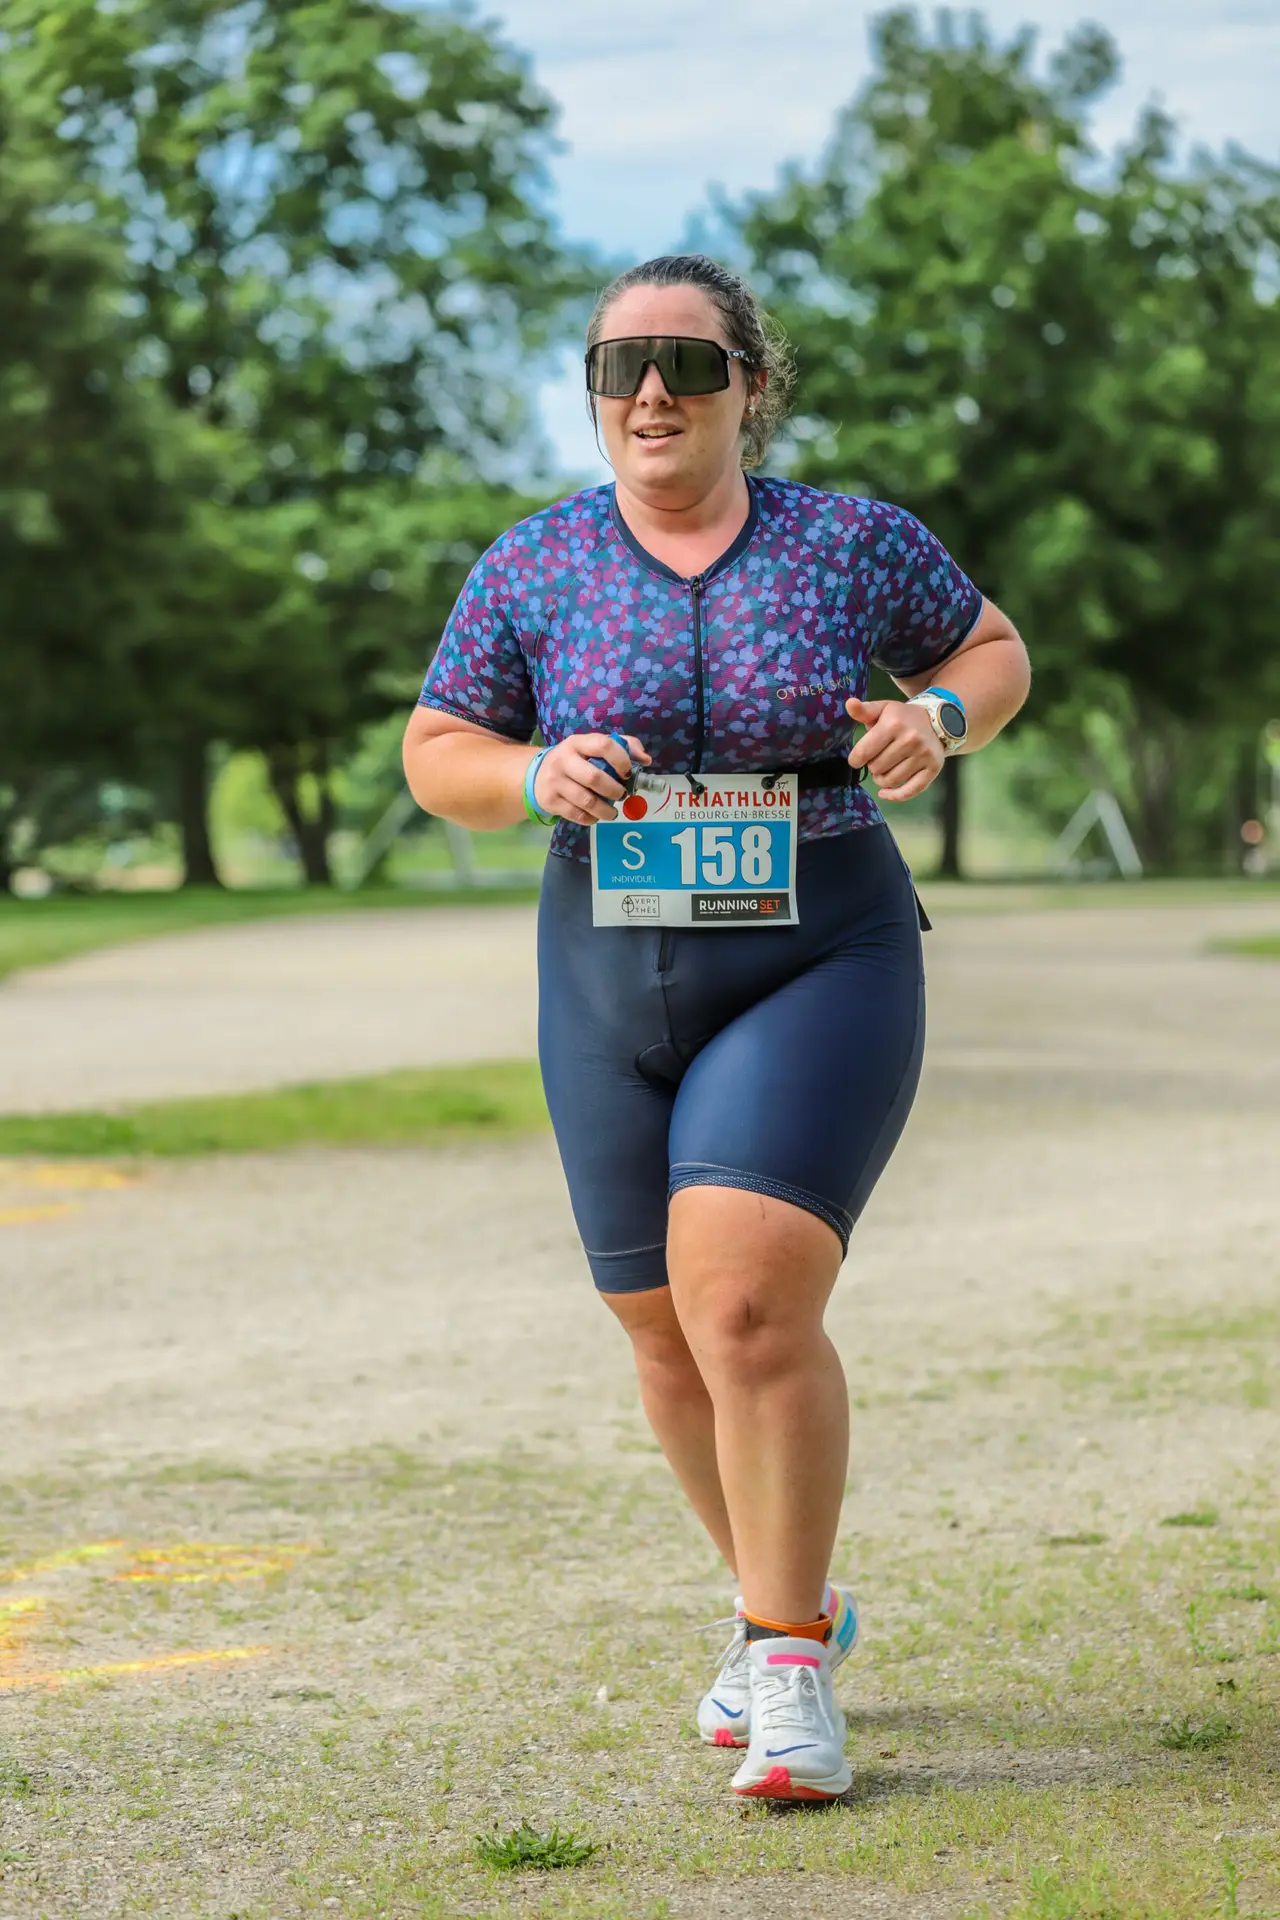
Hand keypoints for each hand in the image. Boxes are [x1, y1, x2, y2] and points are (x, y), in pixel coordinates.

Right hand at [533, 732, 651, 825]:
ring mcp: (554, 781)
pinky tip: (596, 816)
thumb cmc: (575, 760)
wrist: (536, 775)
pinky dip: (591, 819)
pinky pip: (577, 815)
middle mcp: (563, 760)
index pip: (603, 745)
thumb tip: (645, 760)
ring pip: (587, 801)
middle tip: (621, 795)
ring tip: (612, 812)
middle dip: (615, 791)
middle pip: (594, 778)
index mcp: (577, 743)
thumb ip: (623, 746)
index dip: (621, 760)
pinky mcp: (550, 801)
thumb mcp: (592, 747)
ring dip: (606, 811)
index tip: (628, 774)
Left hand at [845, 696, 944, 801]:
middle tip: (877, 758)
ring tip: (884, 768)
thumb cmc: (902, 718)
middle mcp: (910, 739)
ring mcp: (923, 755)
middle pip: (876, 768)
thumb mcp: (883, 709)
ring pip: (890, 780)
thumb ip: (864, 710)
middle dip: (872, 766)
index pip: (864, 752)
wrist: (936, 721)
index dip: (856, 759)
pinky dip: (894, 795)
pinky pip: (910, 791)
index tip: (857, 759)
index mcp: (894, 724)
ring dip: (882, 779)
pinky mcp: (933, 768)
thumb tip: (849, 704)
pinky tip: (884, 793)